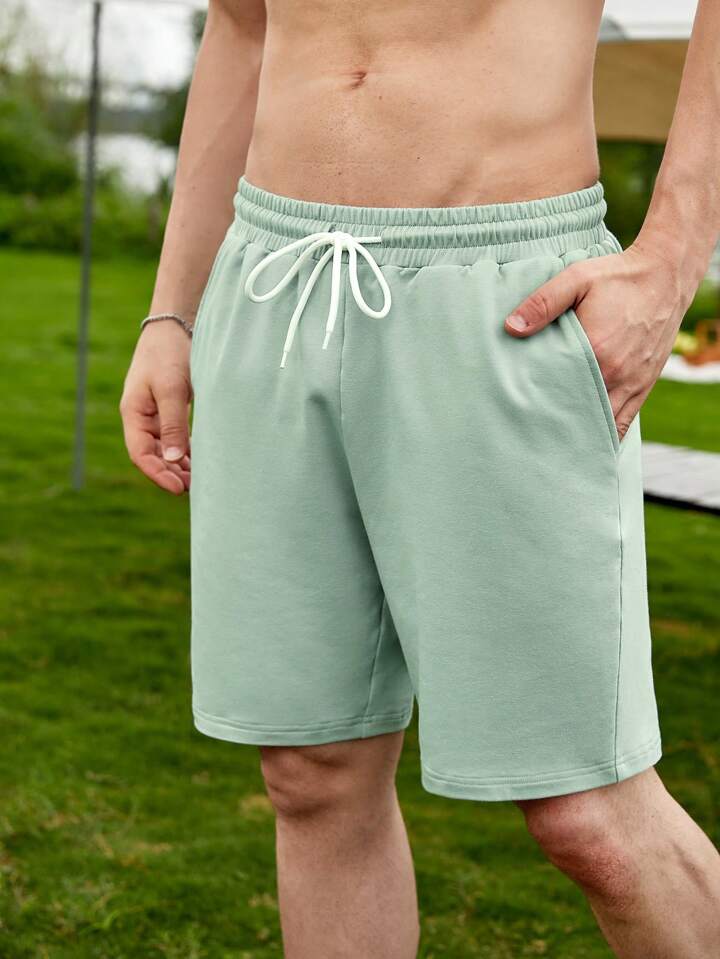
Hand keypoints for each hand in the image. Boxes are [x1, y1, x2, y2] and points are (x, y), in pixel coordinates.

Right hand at [120, 321, 191, 493]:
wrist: (176, 325)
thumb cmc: (170, 353)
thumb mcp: (172, 389)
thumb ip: (173, 424)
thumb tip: (175, 459)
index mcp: (134, 412)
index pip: (141, 453)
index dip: (158, 474)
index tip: (178, 489)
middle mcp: (143, 417)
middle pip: (153, 455)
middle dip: (172, 474)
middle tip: (196, 490)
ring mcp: (156, 413)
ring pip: (166, 448)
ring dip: (180, 465)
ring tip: (201, 480)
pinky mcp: (171, 408)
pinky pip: (177, 436)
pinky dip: (188, 450)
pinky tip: (202, 460)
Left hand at [503, 239, 694, 440]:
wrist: (667, 275)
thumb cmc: (618, 276)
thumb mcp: (576, 278)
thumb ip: (542, 302)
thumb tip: (511, 327)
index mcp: (596, 351)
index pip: (557, 390)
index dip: (536, 405)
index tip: (516, 414)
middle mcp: (616, 374)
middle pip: (579, 414)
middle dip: (556, 427)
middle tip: (529, 437)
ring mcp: (633, 383)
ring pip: (603, 425)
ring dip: (581, 435)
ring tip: (555, 445)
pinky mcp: (644, 385)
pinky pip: (625, 422)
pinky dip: (607, 434)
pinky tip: (588, 442)